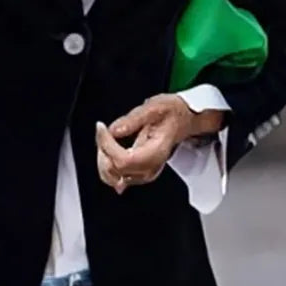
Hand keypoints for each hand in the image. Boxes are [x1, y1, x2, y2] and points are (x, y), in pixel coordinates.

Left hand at [97, 96, 226, 192]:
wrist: (183, 120)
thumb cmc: (172, 113)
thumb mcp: (154, 107)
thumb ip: (133, 119)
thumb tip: (114, 130)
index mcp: (156, 152)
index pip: (124, 160)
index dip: (107, 145)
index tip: (101, 128)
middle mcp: (150, 168)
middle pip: (116, 170)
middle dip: (103, 150)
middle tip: (103, 131)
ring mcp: (144, 174)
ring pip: (112, 178)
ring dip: (103, 159)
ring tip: (106, 139)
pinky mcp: (138, 175)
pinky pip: (115, 178)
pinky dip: (106, 166)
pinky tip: (108, 151)